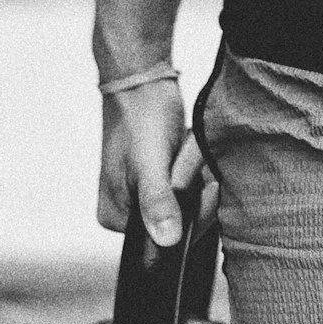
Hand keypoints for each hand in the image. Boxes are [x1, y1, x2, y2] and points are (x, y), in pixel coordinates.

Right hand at [97, 80, 218, 246]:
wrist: (144, 82)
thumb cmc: (139, 117)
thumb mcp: (149, 162)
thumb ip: (157, 202)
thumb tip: (167, 240)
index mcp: (115, 216)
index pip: (163, 240)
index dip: (192, 217)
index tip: (207, 188)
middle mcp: (127, 210)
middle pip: (178, 221)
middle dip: (195, 193)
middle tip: (194, 162)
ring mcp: (144, 194)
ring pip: (187, 203)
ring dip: (197, 179)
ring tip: (190, 151)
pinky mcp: (159, 179)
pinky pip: (187, 186)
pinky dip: (194, 171)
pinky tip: (190, 151)